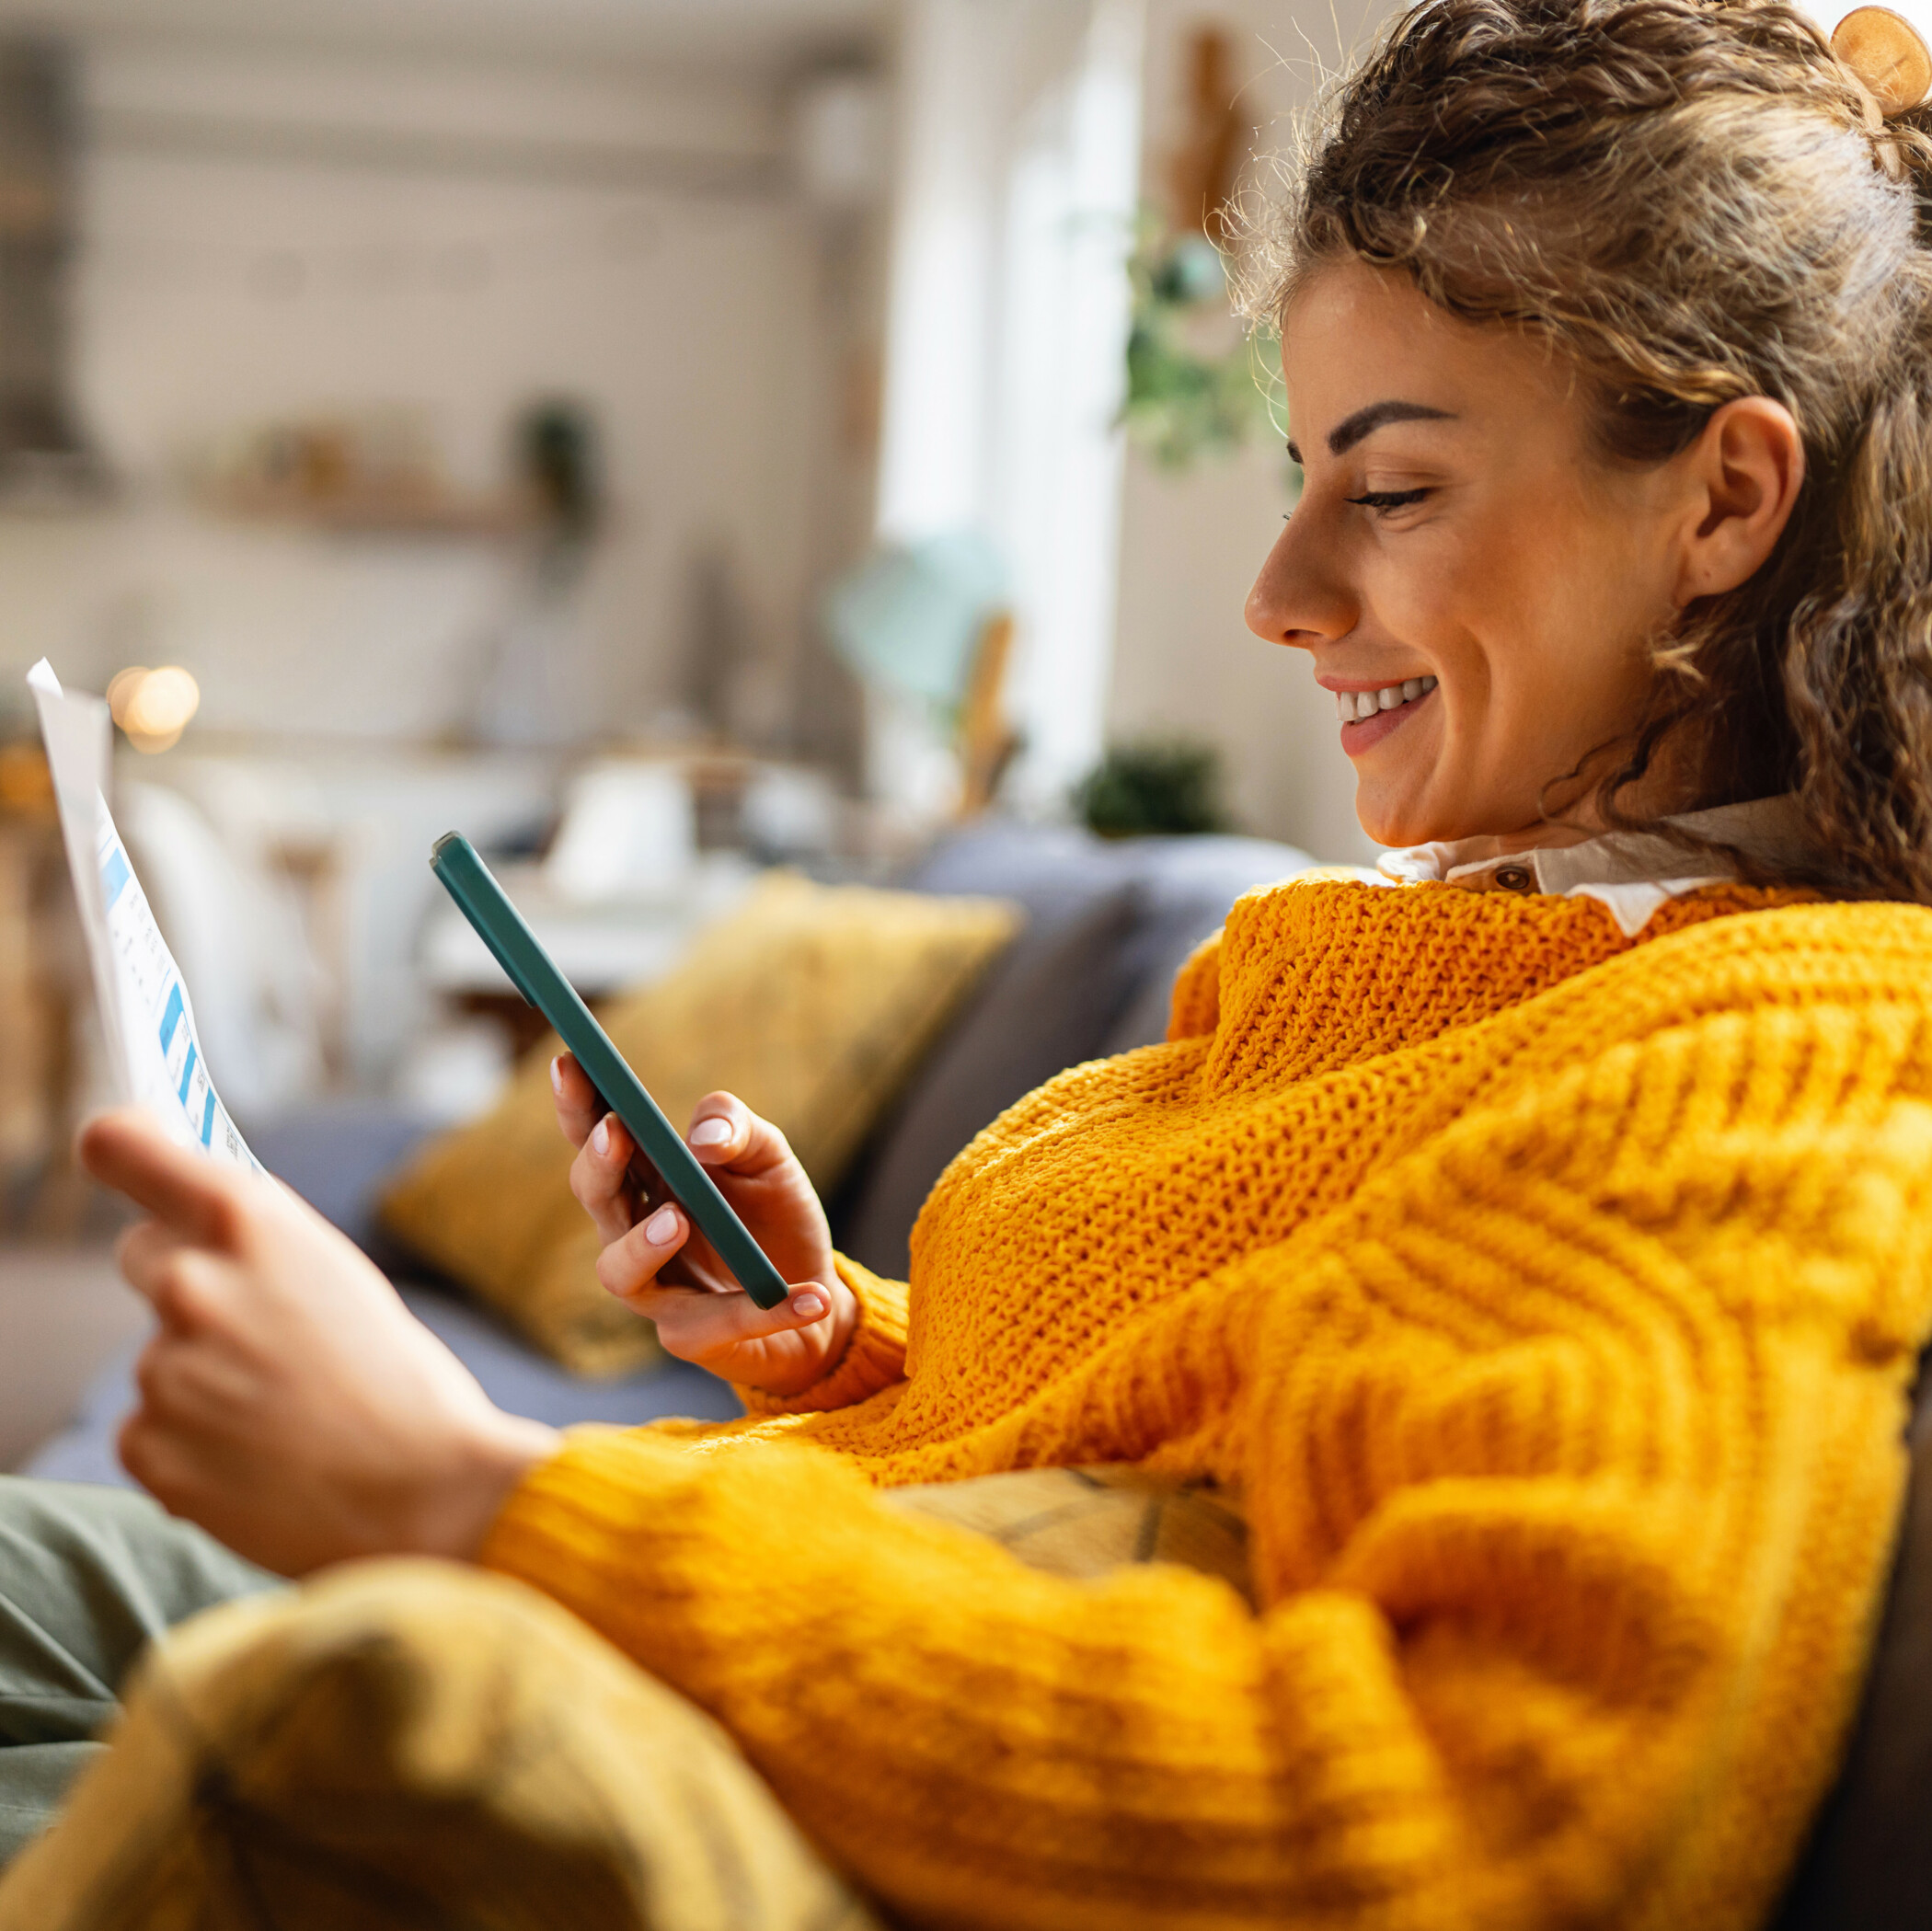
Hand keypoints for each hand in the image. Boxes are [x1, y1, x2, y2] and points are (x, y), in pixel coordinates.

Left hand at [78, 1108, 559, 1576]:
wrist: (427, 1494)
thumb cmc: (398, 1380)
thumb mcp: (337, 1275)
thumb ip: (257, 1243)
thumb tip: (189, 1220)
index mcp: (246, 1222)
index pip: (120, 1146)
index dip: (120, 1148)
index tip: (126, 1156)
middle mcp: (190, 1284)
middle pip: (141, 1252)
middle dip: (184, 1278)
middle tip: (256, 1325)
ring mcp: (162, 1369)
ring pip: (158, 1352)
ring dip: (200, 1375)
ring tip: (283, 1411)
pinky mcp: (148, 1447)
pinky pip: (150, 1427)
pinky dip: (192, 1442)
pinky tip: (259, 1457)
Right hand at [552, 1056, 855, 1396]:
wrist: (819, 1297)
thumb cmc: (777, 1219)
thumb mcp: (771, 1159)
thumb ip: (738, 1130)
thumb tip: (704, 1138)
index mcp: (647, 1178)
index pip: (597, 1135)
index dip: (578, 1103)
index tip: (572, 1061)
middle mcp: (634, 1232)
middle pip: (595, 1198)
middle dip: (598, 1165)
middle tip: (615, 1132)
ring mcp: (656, 1290)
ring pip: (620, 1272)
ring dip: (642, 1243)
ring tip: (678, 1218)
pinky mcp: (692, 1338)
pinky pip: (718, 1324)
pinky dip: (766, 1310)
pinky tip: (812, 1295)